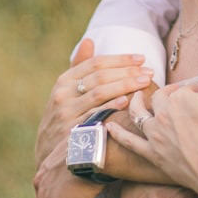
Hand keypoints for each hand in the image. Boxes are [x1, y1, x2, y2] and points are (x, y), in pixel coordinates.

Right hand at [35, 38, 153, 167]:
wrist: (48, 156)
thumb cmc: (63, 119)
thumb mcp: (66, 93)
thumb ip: (79, 68)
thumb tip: (89, 40)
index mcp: (63, 81)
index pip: (95, 63)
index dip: (120, 59)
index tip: (141, 58)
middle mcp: (62, 95)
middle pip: (100, 76)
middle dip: (127, 72)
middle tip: (149, 71)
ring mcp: (66, 113)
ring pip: (99, 93)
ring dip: (125, 85)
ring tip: (145, 82)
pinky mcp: (71, 131)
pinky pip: (94, 115)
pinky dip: (111, 106)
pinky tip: (127, 100)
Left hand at [109, 50, 197, 197]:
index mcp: (179, 98)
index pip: (183, 89)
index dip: (195, 92)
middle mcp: (163, 114)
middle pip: (160, 99)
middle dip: (167, 94)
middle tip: (177, 97)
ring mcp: (156, 135)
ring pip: (140, 115)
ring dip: (134, 104)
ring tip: (134, 97)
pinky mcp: (153, 155)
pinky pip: (130, 142)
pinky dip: (119, 134)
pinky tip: (109, 127)